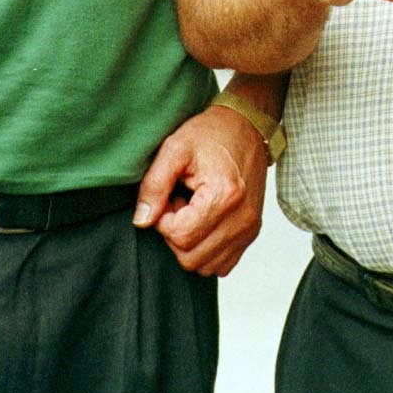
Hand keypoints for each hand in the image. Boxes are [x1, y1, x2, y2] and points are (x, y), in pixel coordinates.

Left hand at [133, 104, 268, 276]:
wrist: (247, 127)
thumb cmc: (211, 134)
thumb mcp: (174, 148)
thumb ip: (154, 185)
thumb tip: (142, 221)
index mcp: (224, 196)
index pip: (180, 236)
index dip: (164, 220)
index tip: (169, 196)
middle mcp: (242, 219)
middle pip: (190, 257)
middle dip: (175, 234)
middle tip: (178, 203)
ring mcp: (250, 230)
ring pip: (205, 266)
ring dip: (191, 243)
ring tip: (192, 211)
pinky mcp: (251, 234)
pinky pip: (221, 264)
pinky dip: (206, 250)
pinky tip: (204, 221)